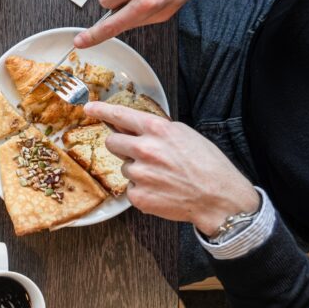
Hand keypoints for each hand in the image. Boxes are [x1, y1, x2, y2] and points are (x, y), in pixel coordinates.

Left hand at [84, 101, 258, 234]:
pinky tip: (162, 190)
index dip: (101, 111)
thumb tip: (135, 127)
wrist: (219, 198)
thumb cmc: (208, 165)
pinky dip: (143, 190)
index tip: (89, 108)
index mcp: (157, 130)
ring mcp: (139, 173)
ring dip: (137, 171)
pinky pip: (131, 188)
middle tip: (141, 154)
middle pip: (112, 143)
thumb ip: (157, 130)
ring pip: (124, 167)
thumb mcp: (184, 135)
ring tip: (162, 176)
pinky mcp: (138, 195)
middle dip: (122, 147)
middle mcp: (144, 149)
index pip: (120, 115)